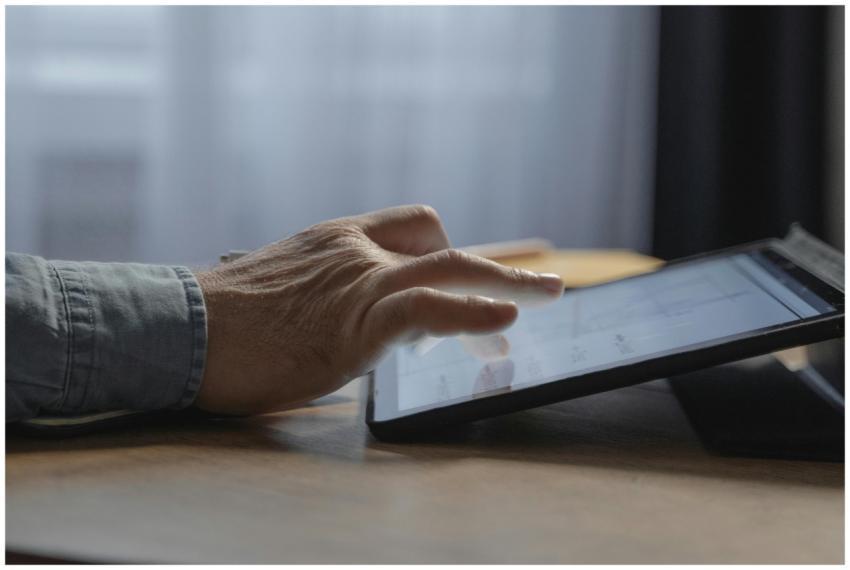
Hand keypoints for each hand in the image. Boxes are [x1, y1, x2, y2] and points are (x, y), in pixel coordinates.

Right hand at [194, 205, 562, 414]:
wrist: (180, 329)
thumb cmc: (222, 320)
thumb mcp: (281, 289)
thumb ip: (324, 294)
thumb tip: (344, 323)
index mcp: (339, 240)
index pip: (414, 225)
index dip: (452, 247)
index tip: (473, 270)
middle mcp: (356, 252)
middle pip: (444, 242)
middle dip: (501, 262)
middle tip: (546, 278)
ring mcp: (359, 284)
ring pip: (450, 268)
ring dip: (509, 281)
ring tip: (550, 294)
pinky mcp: (355, 324)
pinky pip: (428, 308)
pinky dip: (471, 312)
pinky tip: (505, 320)